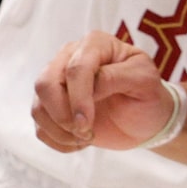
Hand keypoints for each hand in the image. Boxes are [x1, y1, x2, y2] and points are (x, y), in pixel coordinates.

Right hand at [32, 32, 178, 153]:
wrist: (144, 118)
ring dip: (60, 130)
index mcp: (95, 44)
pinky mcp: (51, 105)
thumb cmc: (147, 95)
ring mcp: (57, 80)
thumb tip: (90, 86)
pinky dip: (57, 140)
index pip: (76, 69)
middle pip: (46, 83)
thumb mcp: (144, 81)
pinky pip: (39, 124)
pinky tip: (79, 142)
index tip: (87, 124)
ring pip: (39, 105)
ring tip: (87, 138)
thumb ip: (117, 77)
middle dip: (63, 115)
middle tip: (86, 132)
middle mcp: (70, 57)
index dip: (78, 99)